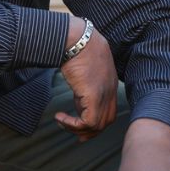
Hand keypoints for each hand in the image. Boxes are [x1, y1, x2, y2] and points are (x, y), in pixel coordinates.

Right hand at [56, 18, 116, 139]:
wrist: (77, 37)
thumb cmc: (76, 47)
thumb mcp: (83, 67)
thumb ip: (84, 82)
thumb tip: (76, 92)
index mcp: (108, 84)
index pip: (109, 110)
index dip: (96, 121)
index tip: (80, 126)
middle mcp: (110, 91)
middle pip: (106, 121)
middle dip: (89, 131)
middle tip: (73, 133)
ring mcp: (104, 94)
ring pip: (97, 125)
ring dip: (76, 128)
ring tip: (61, 121)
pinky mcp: (94, 96)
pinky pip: (88, 122)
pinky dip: (73, 124)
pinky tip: (59, 117)